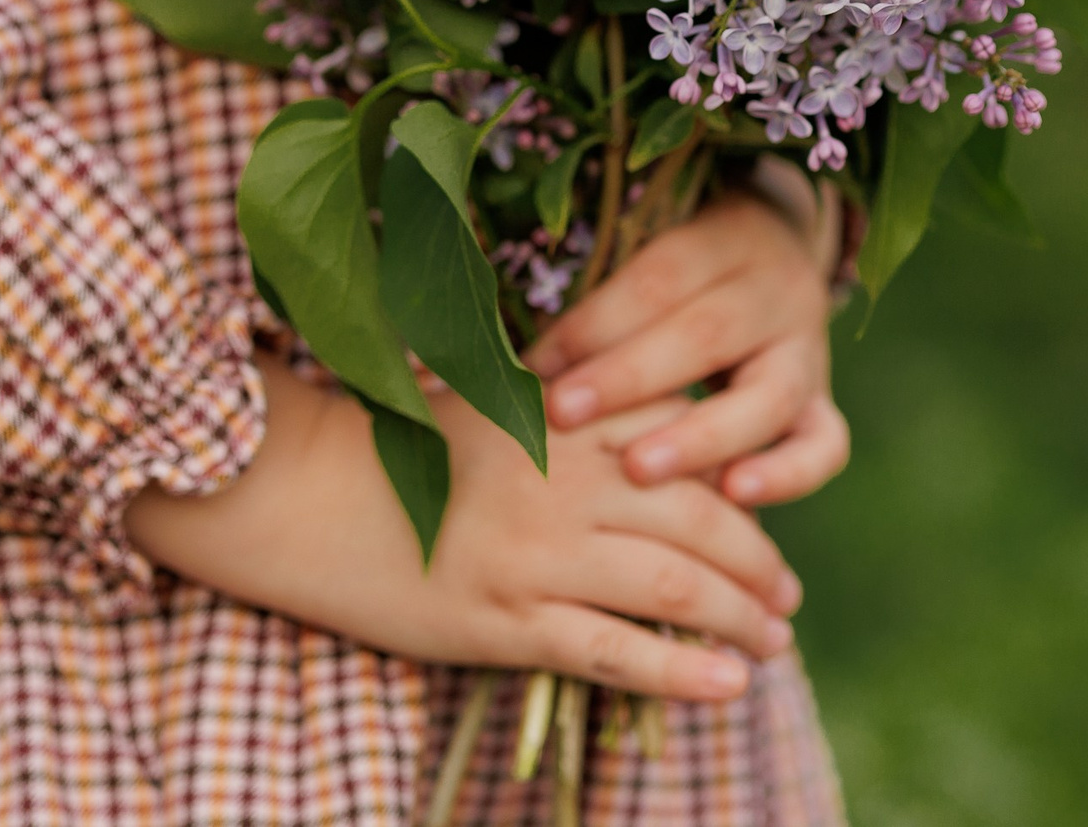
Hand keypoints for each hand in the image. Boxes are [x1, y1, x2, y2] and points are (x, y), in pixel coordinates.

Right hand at [126, 356, 803, 700]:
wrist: (303, 492)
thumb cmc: (395, 442)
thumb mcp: (488, 399)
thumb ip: (567, 409)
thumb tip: (649, 424)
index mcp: (565, 418)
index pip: (688, 441)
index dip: (743, 479)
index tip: (765, 506)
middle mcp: (564, 482)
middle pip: (701, 516)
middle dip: (758, 559)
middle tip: (784, 593)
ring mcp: (537, 554)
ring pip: (674, 587)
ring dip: (741, 618)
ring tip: (772, 642)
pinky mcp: (508, 621)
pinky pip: (617, 651)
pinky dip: (682, 672)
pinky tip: (729, 687)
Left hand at [525, 189, 849, 507]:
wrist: (774, 262)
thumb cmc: (672, 277)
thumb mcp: (642, 262)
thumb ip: (584, 311)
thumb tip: (478, 370)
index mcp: (724, 239)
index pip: (658, 278)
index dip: (594, 322)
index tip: (534, 366)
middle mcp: (776, 291)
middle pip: (709, 332)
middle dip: (630, 377)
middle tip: (563, 414)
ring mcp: (807, 351)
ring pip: (770, 395)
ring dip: (701, 435)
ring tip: (640, 470)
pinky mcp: (822, 405)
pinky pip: (825, 445)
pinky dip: (786, 475)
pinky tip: (732, 497)